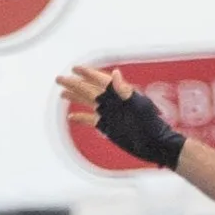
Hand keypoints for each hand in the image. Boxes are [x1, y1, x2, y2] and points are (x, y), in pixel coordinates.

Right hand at [58, 65, 185, 166]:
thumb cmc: (150, 125)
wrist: (155, 145)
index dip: (88, 73)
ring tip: (62, 93)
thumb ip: (124, 91)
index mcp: (119, 94)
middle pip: (90, 89)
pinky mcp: (108, 127)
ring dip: (75, 97)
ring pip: (88, 102)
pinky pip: (91, 120)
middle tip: (59, 79)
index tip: (74, 68)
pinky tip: (70, 117)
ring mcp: (110, 114)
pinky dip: (81, 118)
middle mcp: (113, 102)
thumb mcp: (138, 106)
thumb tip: (115, 73)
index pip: (100, 80)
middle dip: (75, 84)